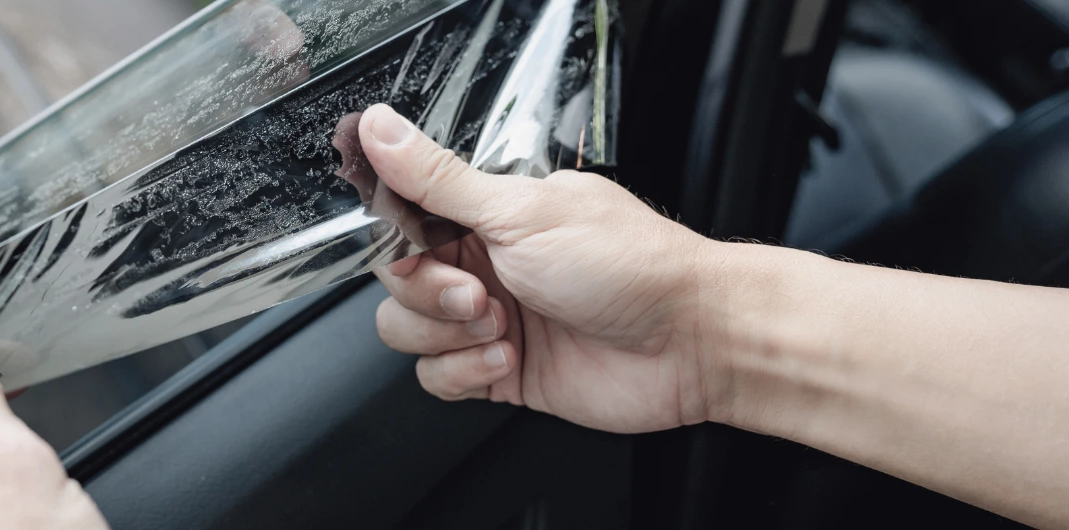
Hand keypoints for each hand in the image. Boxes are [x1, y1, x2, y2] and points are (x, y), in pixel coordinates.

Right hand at [362, 104, 727, 432]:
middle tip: (478, 293)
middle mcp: (485, 262)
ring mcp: (489, 318)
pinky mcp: (497, 370)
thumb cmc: (629, 266)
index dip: (398, 241)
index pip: (402, 220)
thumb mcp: (520, 210)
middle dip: (428, 293)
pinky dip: (464, 372)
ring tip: (501, 327)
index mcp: (487, 212)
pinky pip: (438, 378)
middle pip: (398, 281)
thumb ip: (437, 179)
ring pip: (408, 332)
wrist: (689, 341)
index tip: (420, 248)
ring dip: (445, 336)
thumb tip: (379, 127)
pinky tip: (507, 358)